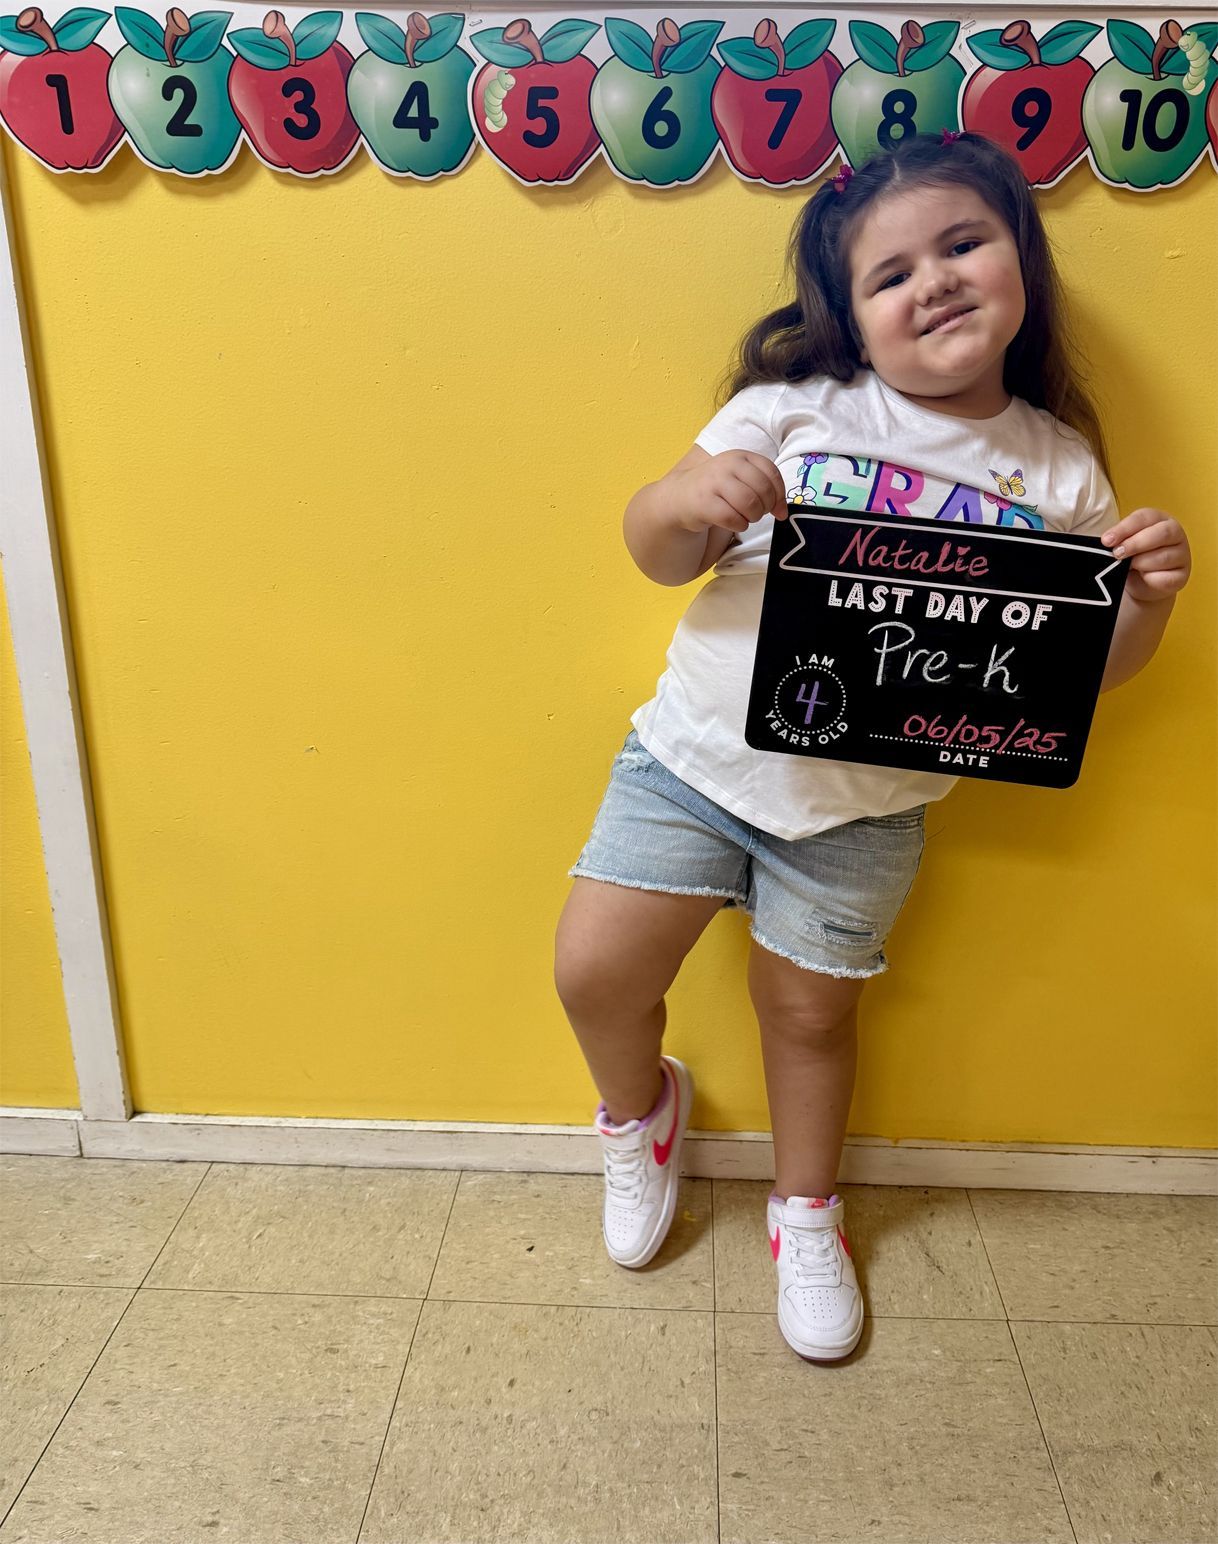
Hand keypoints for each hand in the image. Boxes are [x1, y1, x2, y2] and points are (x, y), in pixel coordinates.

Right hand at [668, 450, 786, 534]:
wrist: (680, 496)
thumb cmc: (717, 489)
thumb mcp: (741, 479)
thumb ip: (765, 489)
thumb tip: (783, 512)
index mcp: (740, 456)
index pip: (771, 473)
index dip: (779, 494)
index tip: (776, 509)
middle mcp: (727, 464)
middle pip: (763, 490)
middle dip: (765, 508)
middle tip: (757, 513)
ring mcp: (713, 482)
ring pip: (750, 504)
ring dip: (753, 517)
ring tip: (746, 518)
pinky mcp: (703, 502)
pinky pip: (733, 518)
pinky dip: (739, 525)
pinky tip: (735, 523)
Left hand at [1101, 508, 1190, 603]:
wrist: (1141, 583)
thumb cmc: (1132, 557)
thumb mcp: (1123, 543)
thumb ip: (1119, 539)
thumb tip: (1108, 541)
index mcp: (1159, 519)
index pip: (1145, 517)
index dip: (1125, 528)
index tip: (1107, 540)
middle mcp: (1175, 534)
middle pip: (1162, 533)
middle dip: (1135, 544)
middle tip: (1117, 553)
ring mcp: (1182, 555)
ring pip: (1164, 557)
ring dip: (1141, 563)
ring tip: (1129, 567)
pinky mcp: (1182, 576)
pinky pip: (1167, 578)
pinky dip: (1150, 579)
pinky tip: (1143, 578)